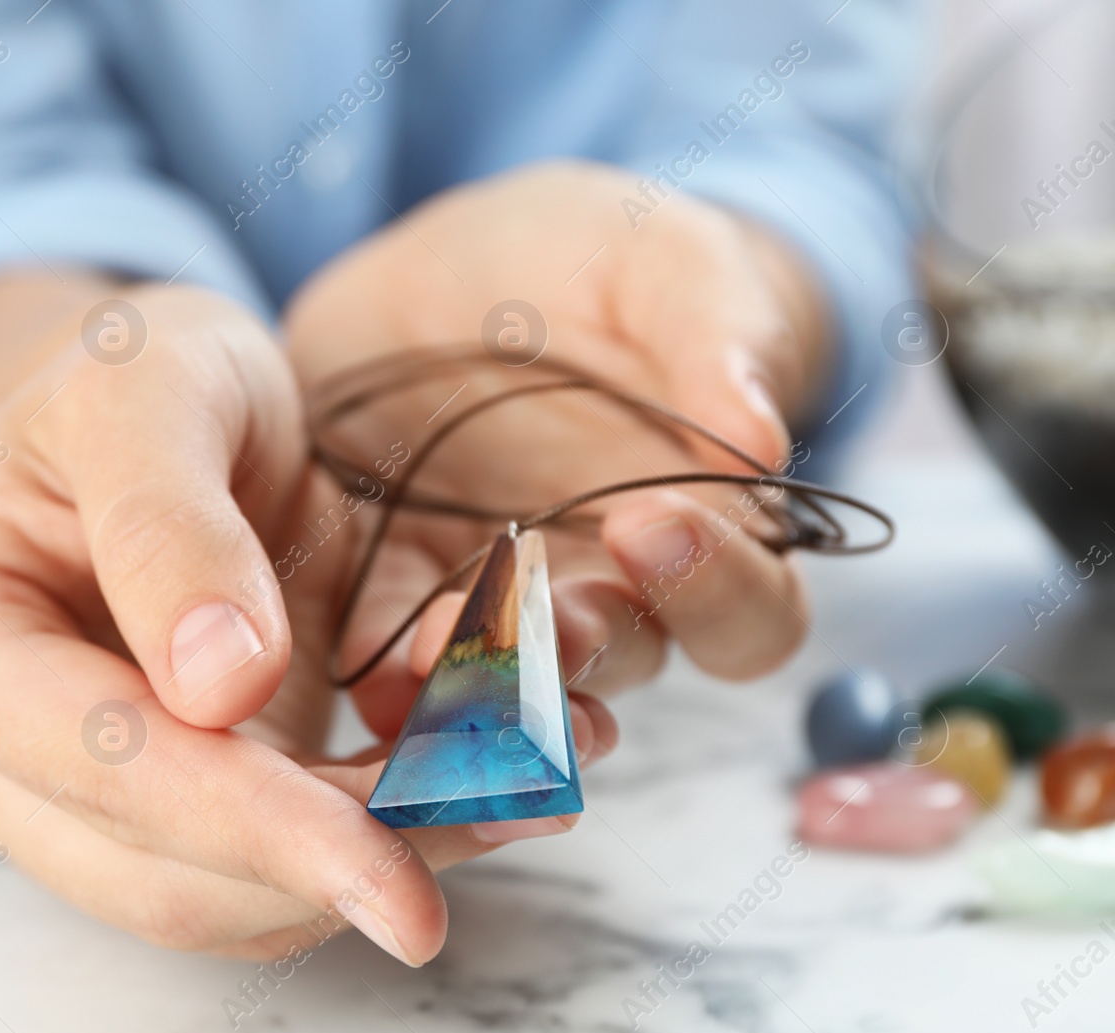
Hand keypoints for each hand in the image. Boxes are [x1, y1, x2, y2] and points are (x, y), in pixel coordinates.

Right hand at [0, 281, 596, 966]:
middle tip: (513, 805)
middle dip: (333, 861)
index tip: (389, 853)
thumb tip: (216, 686)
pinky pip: (256, 882)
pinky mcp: (148, 821)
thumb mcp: (146, 388)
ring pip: (216, 903)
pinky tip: (468, 791)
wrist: (149, 416)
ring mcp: (53, 803)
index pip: (94, 760)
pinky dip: (366, 851)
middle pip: (155, 869)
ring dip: (370, 868)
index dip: (244, 819)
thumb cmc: (131, 377)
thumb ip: (165, 519)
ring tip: (518, 791)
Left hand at [283, 160, 827, 738]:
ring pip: (502, 682)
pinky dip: (378, 672)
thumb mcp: (670, 269)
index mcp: (705, 529)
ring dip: (473, 683)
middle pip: (617, 662)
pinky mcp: (398, 585)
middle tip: (527, 619)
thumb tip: (761, 441)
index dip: (714, 589)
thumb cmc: (609, 267)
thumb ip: (719, 338)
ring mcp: (499, 600)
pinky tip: (357, 662)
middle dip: (572, 652)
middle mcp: (609, 586)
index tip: (648, 521)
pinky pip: (392, 655)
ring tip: (430, 649)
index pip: (747, 611)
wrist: (468, 263)